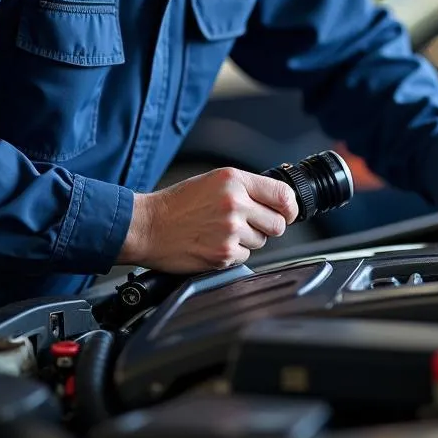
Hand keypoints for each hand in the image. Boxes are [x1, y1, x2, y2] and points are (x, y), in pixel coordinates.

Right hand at [119, 167, 297, 273]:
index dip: (289, 207)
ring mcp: (230, 230)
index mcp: (234, 181)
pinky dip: (233, 254)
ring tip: (221, 231)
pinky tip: (214, 243)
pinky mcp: (224, 254)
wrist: (147, 226)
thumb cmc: (176, 205)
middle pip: (278, 223)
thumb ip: (245, 188)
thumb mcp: (213, 181)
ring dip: (247, 240)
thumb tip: (277, 201)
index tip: (288, 212)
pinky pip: (245, 257)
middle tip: (246, 224)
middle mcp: (235, 203)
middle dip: (267, 226)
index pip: (282, 195)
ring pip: (261, 242)